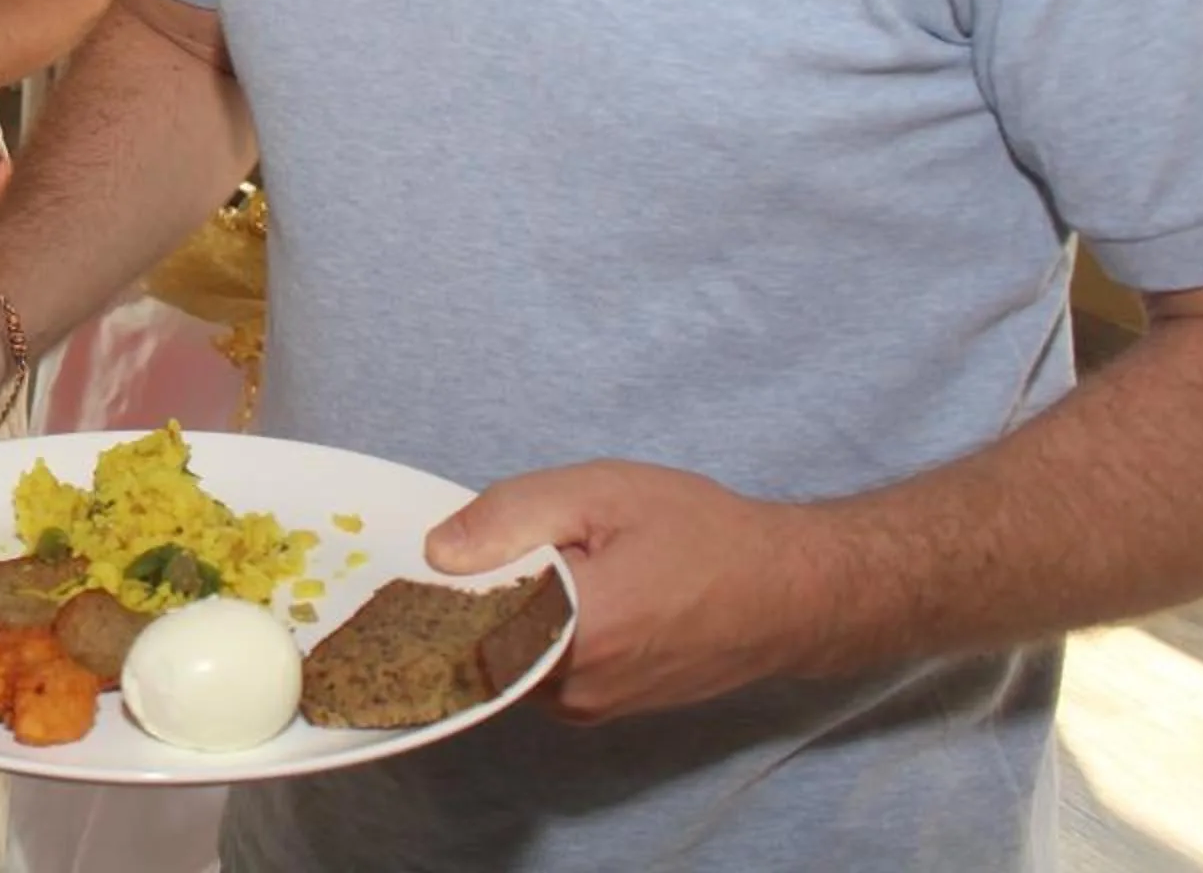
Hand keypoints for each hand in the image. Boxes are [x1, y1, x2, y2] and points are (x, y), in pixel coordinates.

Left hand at [424, 459, 829, 723]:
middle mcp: (575, 688)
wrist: (788, 594)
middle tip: (470, 547)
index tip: (415, 562)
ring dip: (496, 616)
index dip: (426, 590)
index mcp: (575, 632)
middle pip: (474, 645)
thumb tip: (437, 551)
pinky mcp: (599, 709)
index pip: (458, 626)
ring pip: (502, 660)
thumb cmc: (704, 534)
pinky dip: (523, 634)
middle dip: (460, 598)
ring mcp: (588, 707)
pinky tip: (551, 591)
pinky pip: (533, 672)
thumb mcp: (603, 493)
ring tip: (529, 563)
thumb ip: (514, 516)